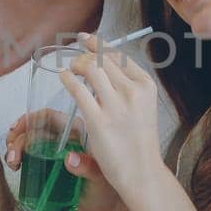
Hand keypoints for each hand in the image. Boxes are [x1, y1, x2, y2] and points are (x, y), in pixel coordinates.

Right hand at [4, 110, 124, 210]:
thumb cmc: (106, 194)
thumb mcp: (100, 179)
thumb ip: (89, 168)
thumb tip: (70, 159)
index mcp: (78, 134)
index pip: (50, 117)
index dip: (31, 118)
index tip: (17, 128)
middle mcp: (62, 141)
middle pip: (34, 129)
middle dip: (18, 138)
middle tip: (14, 156)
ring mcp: (52, 156)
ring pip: (27, 143)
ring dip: (14, 149)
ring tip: (14, 163)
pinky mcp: (45, 171)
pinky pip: (27, 159)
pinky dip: (16, 159)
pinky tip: (15, 167)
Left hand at [57, 33, 164, 200]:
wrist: (142, 172)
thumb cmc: (139, 142)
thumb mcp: (142, 108)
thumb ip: (126, 87)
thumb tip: (101, 66)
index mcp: (146, 86)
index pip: (120, 56)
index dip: (100, 44)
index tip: (88, 38)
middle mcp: (133, 92)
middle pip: (104, 59)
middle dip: (86, 52)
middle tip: (75, 56)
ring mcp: (116, 106)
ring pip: (91, 68)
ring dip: (77, 63)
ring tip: (70, 68)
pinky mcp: (98, 121)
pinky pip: (78, 90)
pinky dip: (68, 79)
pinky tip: (64, 77)